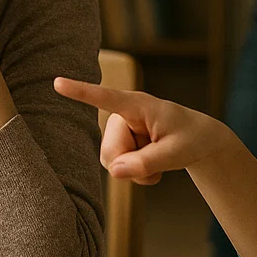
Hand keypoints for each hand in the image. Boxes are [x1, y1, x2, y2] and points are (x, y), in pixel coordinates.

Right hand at [53, 78, 240, 183]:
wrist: (199, 142)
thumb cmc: (191, 138)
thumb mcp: (176, 153)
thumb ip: (146, 162)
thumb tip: (114, 171)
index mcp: (137, 105)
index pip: (105, 98)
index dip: (80, 92)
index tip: (57, 83)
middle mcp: (122, 116)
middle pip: (111, 151)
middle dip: (132, 164)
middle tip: (158, 162)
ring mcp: (119, 131)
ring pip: (111, 162)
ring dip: (136, 171)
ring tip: (158, 162)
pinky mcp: (119, 144)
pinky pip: (116, 168)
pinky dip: (137, 174)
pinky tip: (152, 165)